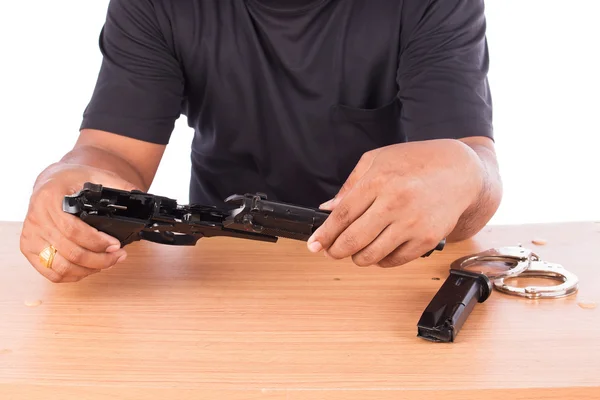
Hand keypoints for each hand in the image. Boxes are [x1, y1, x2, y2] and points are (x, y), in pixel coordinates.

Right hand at [19, 163, 138, 282]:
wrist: (52, 180)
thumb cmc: (73, 179)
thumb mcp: (96, 175)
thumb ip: (118, 186)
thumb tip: (140, 197)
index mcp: (50, 198)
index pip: (73, 230)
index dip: (97, 242)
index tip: (116, 245)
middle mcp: (36, 218)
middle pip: (70, 252)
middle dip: (100, 259)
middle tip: (119, 256)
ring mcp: (30, 236)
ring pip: (61, 267)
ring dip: (89, 270)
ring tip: (108, 262)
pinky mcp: (29, 248)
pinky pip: (51, 273)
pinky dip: (74, 275)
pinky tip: (90, 267)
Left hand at [307, 139, 484, 266]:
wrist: (461, 171)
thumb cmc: (417, 162)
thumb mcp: (377, 160)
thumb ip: (350, 185)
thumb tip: (328, 209)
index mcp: (378, 181)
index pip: (341, 216)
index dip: (324, 235)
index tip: (314, 245)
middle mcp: (395, 203)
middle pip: (352, 240)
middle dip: (335, 251)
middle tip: (331, 251)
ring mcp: (412, 224)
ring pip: (371, 256)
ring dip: (357, 258)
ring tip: (355, 250)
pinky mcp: (428, 239)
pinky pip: (394, 261)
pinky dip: (380, 260)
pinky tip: (378, 249)